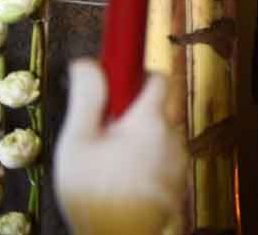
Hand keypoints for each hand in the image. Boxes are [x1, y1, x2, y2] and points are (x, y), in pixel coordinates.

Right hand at [55, 60, 185, 234]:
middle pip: (159, 108)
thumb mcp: (78, 143)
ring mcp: (180, 160)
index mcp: (150, 120)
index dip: (138, 75)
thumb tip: (87, 63)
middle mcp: (173, 135)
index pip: (158, 78)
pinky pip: (166, 159)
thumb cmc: (96, 194)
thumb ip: (87, 99)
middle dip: (135, 113)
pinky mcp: (180, 181)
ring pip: (162, 135)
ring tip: (113, 162)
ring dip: (143, 140)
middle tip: (107, 131)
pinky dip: (150, 162)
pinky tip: (126, 178)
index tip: (119, 84)